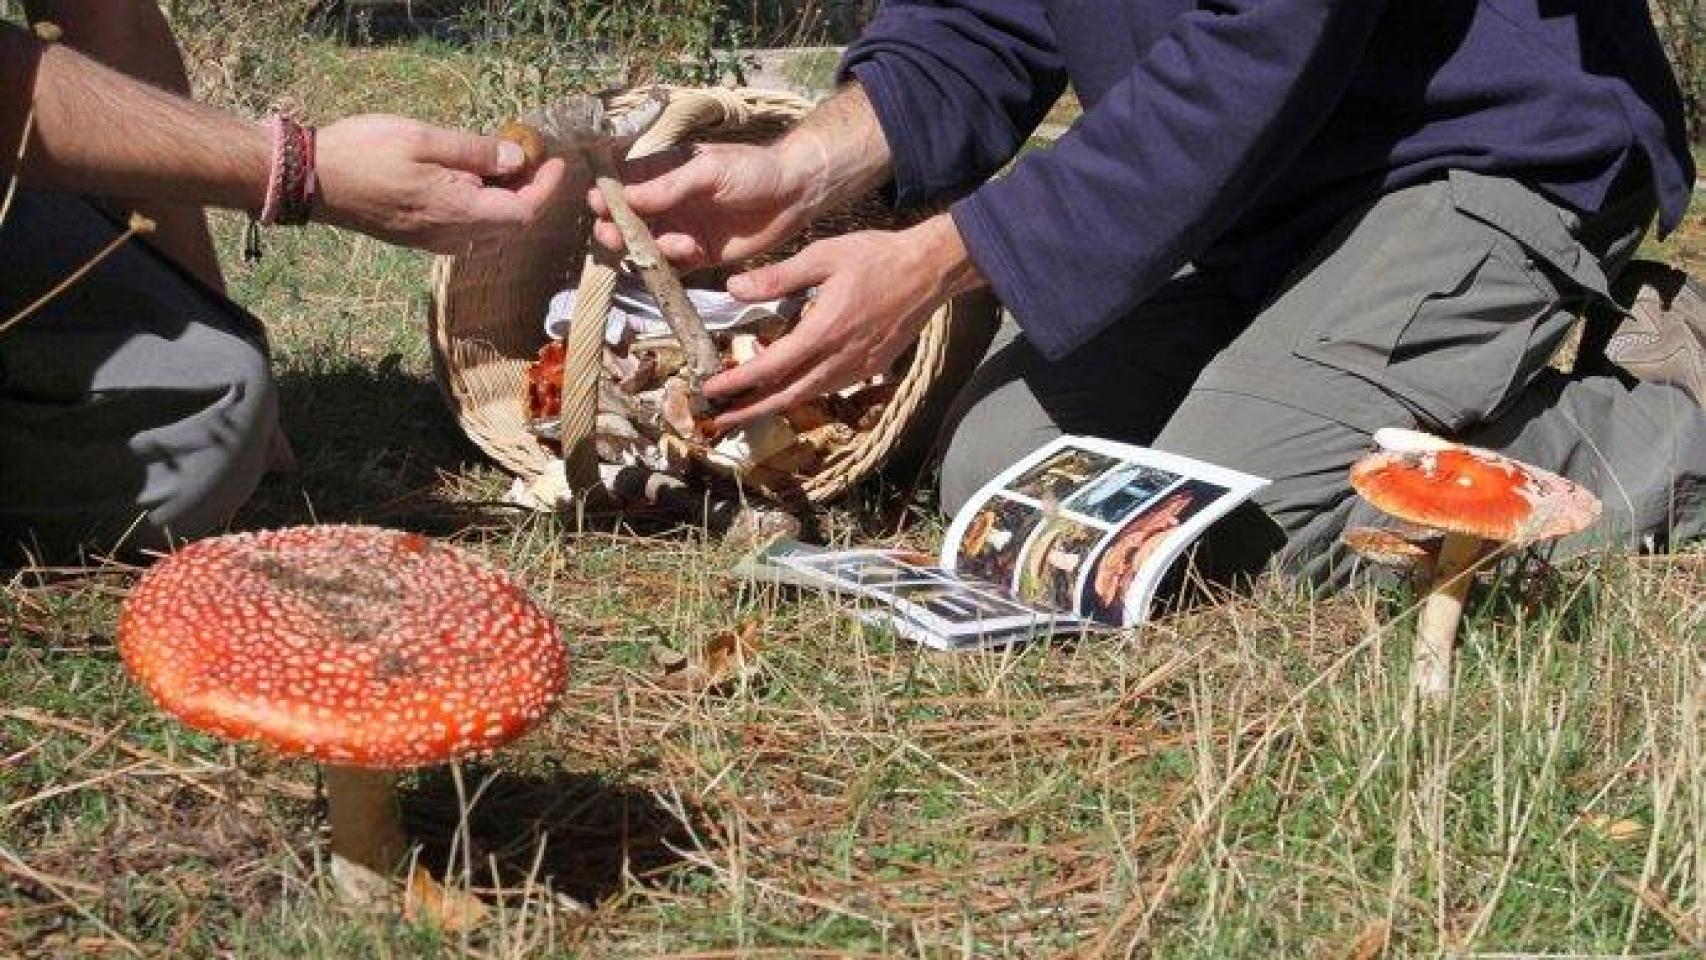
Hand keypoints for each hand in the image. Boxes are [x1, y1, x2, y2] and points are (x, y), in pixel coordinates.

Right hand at [314, 115, 566, 252]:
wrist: (313, 180)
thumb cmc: (366, 152)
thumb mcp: (425, 138)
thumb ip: (475, 152)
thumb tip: (516, 161)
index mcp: (459, 210)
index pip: (523, 211)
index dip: (546, 189)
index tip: (557, 163)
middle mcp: (453, 236)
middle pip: (512, 226)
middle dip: (530, 195)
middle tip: (533, 161)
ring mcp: (435, 242)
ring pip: (492, 234)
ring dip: (508, 205)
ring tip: (507, 170)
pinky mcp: (420, 240)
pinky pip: (469, 234)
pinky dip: (484, 212)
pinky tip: (474, 185)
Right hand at [588, 142, 817, 269]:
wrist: (795, 194)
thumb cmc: (752, 170)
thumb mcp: (708, 171)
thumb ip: (669, 187)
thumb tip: (625, 198)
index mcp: (663, 173)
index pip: (622, 185)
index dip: (606, 197)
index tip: (598, 205)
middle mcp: (667, 203)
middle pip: (626, 222)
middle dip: (617, 230)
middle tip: (616, 236)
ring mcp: (680, 229)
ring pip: (646, 246)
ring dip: (650, 248)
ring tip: (677, 243)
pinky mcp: (699, 254)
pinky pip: (673, 265)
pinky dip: (674, 263)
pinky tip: (691, 252)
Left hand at [703, 214, 986, 430]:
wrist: (929, 270)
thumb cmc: (877, 257)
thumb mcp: (823, 256)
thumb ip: (777, 277)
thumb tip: (734, 289)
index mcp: (823, 332)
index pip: (770, 368)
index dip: (736, 382)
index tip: (709, 390)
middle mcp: (839, 359)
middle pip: (786, 397)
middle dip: (749, 411)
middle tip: (718, 421)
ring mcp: (858, 367)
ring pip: (808, 396)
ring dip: (774, 405)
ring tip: (746, 408)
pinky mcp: (871, 367)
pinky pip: (829, 387)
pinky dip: (802, 392)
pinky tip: (788, 386)